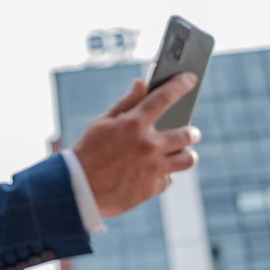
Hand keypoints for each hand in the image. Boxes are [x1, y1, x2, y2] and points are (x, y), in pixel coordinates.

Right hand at [72, 72, 201, 216]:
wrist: (77, 190)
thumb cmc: (87, 152)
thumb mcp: (102, 123)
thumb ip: (126, 103)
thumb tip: (142, 84)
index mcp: (134, 124)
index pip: (164, 96)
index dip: (180, 84)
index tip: (190, 79)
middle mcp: (148, 145)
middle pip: (187, 134)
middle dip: (192, 132)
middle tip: (191, 132)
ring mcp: (153, 169)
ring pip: (187, 159)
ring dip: (186, 155)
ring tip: (181, 154)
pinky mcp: (151, 189)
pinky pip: (168, 179)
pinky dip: (163, 175)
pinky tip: (153, 173)